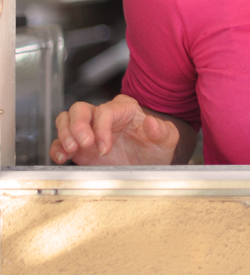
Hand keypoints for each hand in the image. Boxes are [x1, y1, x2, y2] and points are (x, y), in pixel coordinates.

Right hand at [50, 94, 180, 165]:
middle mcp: (104, 116)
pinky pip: (61, 141)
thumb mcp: (167, 140)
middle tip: (83, 144)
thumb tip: (151, 122)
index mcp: (124, 109)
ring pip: (67, 119)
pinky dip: (57, 147)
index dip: (101, 128)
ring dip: (65, 133)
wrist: (150, 165)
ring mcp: (90, 130)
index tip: (104, 148)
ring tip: (69, 150)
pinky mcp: (80, 147)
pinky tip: (61, 157)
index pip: (106, 111)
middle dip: (78, 126)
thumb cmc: (157, 148)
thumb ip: (162, 130)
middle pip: (81, 109)